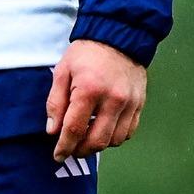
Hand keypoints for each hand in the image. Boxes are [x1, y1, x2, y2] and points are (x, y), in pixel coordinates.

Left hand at [46, 39, 146, 161]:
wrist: (118, 37)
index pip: (75, 129)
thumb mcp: (63, 71)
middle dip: (81, 151)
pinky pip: (128, 132)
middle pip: (97, 140)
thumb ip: (56, 102)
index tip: (58, 156)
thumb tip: (53, 131)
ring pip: (114, 140)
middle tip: (71, 150)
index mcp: (89, 90)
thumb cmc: (86, 53)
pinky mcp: (140, 104)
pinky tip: (103, 130)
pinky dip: (114, 137)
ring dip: (98, 145)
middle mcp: (112, 100)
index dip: (64, 146)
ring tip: (86, 138)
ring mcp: (129, 104)